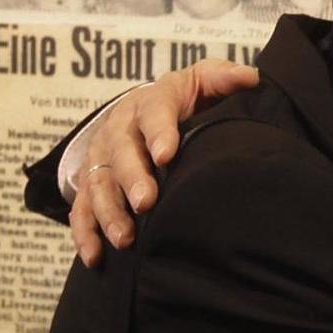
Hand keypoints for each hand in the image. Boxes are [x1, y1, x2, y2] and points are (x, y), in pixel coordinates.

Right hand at [72, 60, 259, 265]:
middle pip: (121, 153)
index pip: (154, 114)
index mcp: (150, 104)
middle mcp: (119, 130)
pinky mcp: (90, 184)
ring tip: (126, 238)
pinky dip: (86, 233)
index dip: (159, 133)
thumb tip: (250, 77)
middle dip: (132, 179)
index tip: (167, 154)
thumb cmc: (183, 99)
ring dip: (109, 212)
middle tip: (147, 201)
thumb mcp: (202, 80)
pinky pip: (82, 210)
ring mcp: (101, 159)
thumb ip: (223, 78)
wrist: (144, 109)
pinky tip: (97, 256)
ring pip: (99, 185)